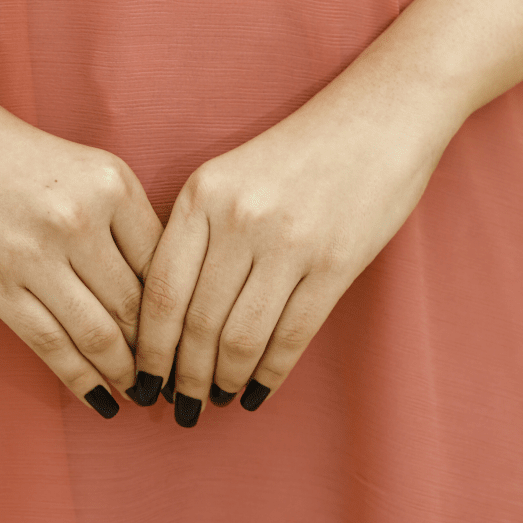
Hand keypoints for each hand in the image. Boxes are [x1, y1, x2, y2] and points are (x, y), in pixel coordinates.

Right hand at [0, 82, 163, 417]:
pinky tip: (100, 399)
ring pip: (98, 333)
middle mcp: (80, 217)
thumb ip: (125, 223)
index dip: (183, 312)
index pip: (165, 264)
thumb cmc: (19, 158)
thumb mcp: (88, 170)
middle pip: (136, 304)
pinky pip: (49, 343)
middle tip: (176, 384)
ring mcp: (36, 253)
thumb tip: (166, 298)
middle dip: (159, 354)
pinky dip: (80, 379)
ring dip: (124, 374)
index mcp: (113, 184)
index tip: (194, 342)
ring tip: (140, 394)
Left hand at [134, 67, 453, 425]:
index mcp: (202, 194)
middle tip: (181, 405)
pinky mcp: (334, 263)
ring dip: (224, 381)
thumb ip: (198, 231)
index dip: (149, 347)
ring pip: (240, 338)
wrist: (379, 116)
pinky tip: (259, 391)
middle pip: (196, 322)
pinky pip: (292, 335)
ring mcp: (288, 242)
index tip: (143, 377)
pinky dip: (271, 373)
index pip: (160, 290)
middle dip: (183, 376)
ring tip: (217, 400)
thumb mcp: (230, 175)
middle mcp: (238, 218)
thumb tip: (167, 317)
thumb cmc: (299, 151)